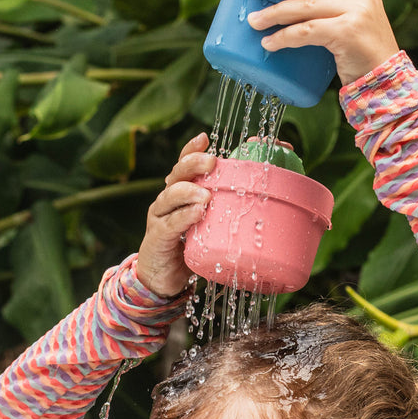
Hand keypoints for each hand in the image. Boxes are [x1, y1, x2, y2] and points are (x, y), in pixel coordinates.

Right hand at [136, 133, 214, 297]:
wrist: (161, 279)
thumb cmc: (189, 249)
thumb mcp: (207, 227)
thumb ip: (222, 212)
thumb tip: (259, 199)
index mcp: (179, 194)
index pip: (183, 166)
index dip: (191, 150)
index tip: (205, 138)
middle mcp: (167, 201)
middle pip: (176, 174)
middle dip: (193, 164)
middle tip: (212, 162)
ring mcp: (160, 218)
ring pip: (170, 196)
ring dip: (189, 191)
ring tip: (206, 194)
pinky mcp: (157, 237)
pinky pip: (170, 223)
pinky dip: (183, 217)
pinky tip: (197, 213)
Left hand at [246, 0, 398, 85]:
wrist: (387, 83)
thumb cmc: (364, 59)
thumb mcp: (357, 25)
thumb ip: (335, 12)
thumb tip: (293, 13)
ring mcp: (354, 13)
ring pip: (304, 7)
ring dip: (274, 14)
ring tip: (254, 21)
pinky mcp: (346, 33)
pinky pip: (306, 32)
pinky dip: (284, 37)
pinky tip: (269, 44)